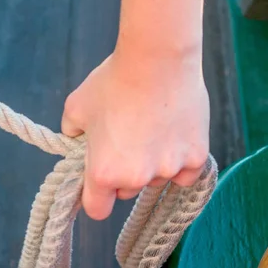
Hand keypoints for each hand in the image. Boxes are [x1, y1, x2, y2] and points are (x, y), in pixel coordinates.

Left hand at [61, 47, 209, 219]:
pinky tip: (174, 136)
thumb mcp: (76, 107)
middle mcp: (136, 178)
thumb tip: (77, 144)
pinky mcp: (195, 159)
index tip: (99, 186)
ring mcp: (167, 170)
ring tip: (153, 128)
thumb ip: (72, 135)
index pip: (97, 209)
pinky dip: (180, 161)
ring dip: (153, 165)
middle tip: (128, 141)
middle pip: (127, 192)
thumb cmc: (113, 80)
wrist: (157, 58)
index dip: (96, 198)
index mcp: (103, 172)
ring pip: (157, 180)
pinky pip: (185, 173)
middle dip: (125, 174)